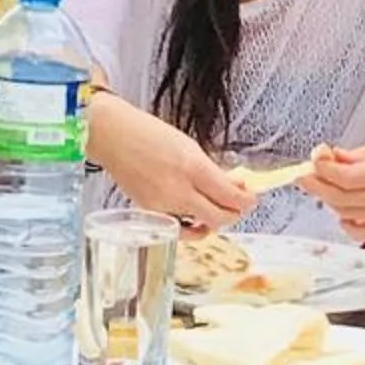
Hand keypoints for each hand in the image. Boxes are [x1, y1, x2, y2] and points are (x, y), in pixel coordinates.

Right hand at [96, 102, 255, 231]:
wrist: (113, 137)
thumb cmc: (148, 134)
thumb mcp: (188, 146)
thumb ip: (211, 170)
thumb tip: (232, 185)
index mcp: (193, 168)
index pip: (231, 196)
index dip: (247, 200)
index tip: (251, 196)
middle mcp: (179, 191)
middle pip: (221, 218)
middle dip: (235, 213)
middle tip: (239, 204)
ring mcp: (164, 206)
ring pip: (202, 226)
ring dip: (215, 219)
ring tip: (216, 206)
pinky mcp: (151, 215)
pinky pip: (181, 230)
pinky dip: (193, 226)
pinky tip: (196, 218)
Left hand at [301, 136, 364, 238]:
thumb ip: (362, 154)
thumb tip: (333, 157)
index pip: (346, 176)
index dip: (322, 168)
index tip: (314, 157)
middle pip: (340, 197)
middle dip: (316, 184)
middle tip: (305, 173)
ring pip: (345, 213)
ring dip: (328, 199)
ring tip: (323, 183)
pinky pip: (359, 230)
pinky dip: (344, 219)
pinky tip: (342, 205)